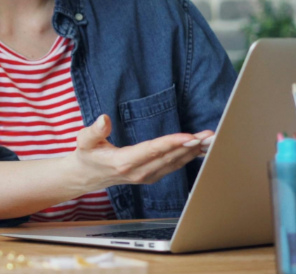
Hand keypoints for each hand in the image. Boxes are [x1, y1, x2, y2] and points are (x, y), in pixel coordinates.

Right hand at [68, 114, 212, 191]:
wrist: (86, 177)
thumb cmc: (86, 155)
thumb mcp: (84, 140)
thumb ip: (94, 130)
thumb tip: (104, 118)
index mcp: (123, 162)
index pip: (152, 151)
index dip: (171, 143)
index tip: (189, 136)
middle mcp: (139, 172)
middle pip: (169, 157)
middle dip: (191, 146)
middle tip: (209, 135)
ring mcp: (146, 177)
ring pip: (175, 163)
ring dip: (194, 152)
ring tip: (211, 141)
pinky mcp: (152, 176)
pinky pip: (173, 167)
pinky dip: (188, 158)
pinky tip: (200, 150)